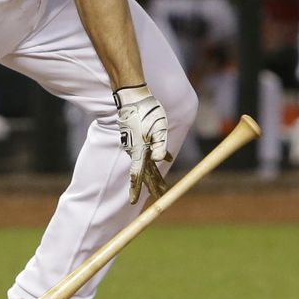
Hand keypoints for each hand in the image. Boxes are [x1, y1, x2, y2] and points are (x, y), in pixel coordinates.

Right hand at [114, 83, 168, 204]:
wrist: (132, 96)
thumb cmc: (147, 112)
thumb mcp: (160, 129)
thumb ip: (161, 146)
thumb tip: (161, 161)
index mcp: (138, 149)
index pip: (136, 174)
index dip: (135, 189)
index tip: (133, 202)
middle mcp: (134, 149)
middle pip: (143, 171)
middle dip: (152, 184)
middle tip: (160, 195)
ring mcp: (133, 143)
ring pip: (145, 161)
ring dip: (154, 172)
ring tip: (162, 183)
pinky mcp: (135, 136)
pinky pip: (146, 151)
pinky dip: (155, 156)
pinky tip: (165, 157)